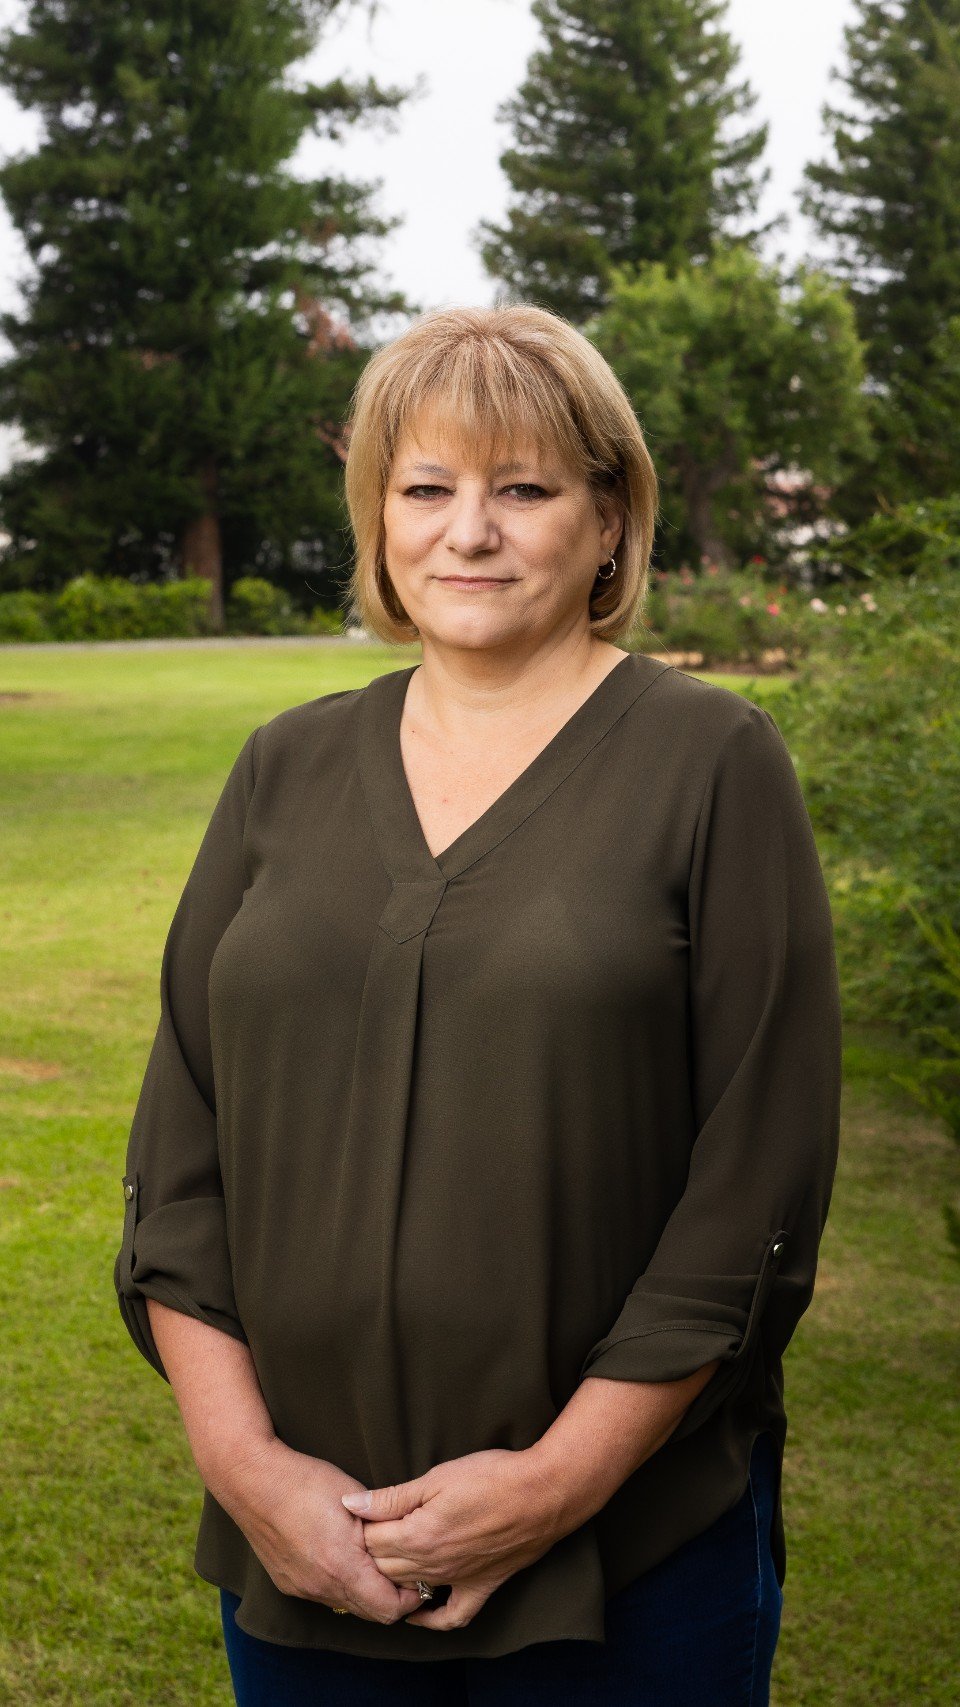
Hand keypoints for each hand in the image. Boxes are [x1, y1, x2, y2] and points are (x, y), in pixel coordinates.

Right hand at [208, 1437, 424, 1624]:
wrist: (252, 1481)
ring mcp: (301, 1588)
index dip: (410, 1596)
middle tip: (400, 1567)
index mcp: (342, 1566)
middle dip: (389, 1595)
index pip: (389, 1609)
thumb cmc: (306, 1482)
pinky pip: (323, 1594)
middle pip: (369, 1612)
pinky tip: (338, 1554)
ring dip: (363, 1589)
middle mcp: (321, 1587)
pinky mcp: (286, 1583)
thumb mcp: (355, 1499)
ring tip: (370, 1558)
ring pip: (346, 1604)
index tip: (417, 1575)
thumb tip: (407, 1544)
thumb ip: (382, 1529)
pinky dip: (338, 1583)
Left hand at [340, 1447, 564, 1630]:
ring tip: (387, 1556)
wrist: (542, 1493)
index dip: (362, 1525)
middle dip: (372, 1549)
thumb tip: (351, 1505)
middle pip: (385, 1567)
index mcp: (418, 1536)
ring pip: (410, 1588)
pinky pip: (452, 1616)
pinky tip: (418, 1611)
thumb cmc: (491, 1477)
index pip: (371, 1541)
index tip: (361, 1512)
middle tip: (371, 1530)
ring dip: (393, 1575)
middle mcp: (434, 1566)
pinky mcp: (481, 1587)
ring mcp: (457, 1581)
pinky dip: (431, 1619)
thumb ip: (392, 1497)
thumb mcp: (437, 1478)